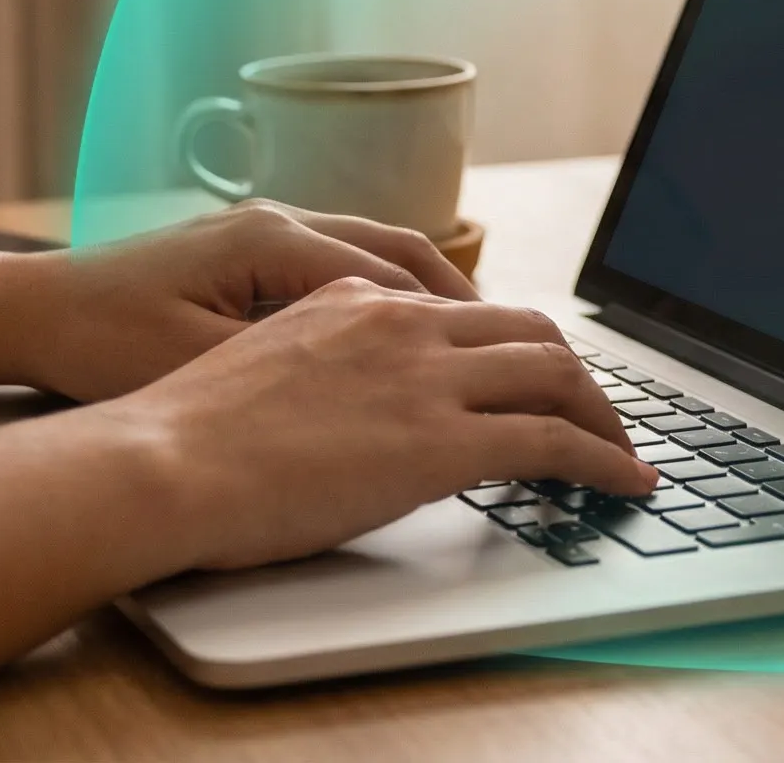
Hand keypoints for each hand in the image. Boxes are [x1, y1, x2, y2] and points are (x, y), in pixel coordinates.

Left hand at [20, 201, 479, 401]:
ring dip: (429, 297)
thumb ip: (293, 363)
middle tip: (518, 350)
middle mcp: (275, 221)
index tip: (502, 363)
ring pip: (374, 253)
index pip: (393, 277)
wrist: (24, 313)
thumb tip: (380, 382)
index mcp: (270, 240)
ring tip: (477, 344)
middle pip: (399, 250)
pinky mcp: (244, 253)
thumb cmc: (98, 344)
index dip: (455, 325)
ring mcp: (261, 232)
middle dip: (463, 302)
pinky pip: (340, 267)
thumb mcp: (201, 363)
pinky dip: (383, 298)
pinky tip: (399, 339)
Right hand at [95, 278, 656, 569]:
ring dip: (601, 414)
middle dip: (574, 373)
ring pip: (555, 374)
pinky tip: (624, 482)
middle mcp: (401, 323)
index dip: (507, 349)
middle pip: (526, 331)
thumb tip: (353, 404)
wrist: (159, 461)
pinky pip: (554, 440)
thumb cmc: (182, 436)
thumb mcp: (260, 365)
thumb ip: (321, 366)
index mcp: (353, 300)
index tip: (526, 380)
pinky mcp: (442, 440)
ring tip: (622, 450)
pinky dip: (604, 458)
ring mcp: (426, 377)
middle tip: (595, 414)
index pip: (459, 313)